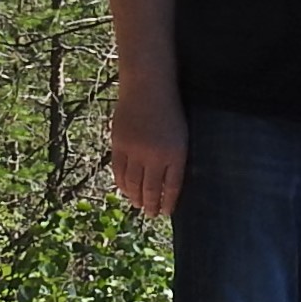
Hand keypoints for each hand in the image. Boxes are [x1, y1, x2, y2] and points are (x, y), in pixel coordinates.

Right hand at [111, 83, 188, 217]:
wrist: (148, 86)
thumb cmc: (170, 109)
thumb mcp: (181, 134)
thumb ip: (175, 157)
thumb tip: (168, 182)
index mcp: (176, 153)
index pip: (172, 186)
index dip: (168, 202)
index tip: (166, 212)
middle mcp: (155, 155)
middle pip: (152, 188)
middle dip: (152, 205)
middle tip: (151, 214)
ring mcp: (135, 150)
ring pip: (133, 183)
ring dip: (136, 197)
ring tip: (139, 205)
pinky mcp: (119, 144)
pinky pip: (119, 171)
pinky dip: (121, 184)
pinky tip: (125, 190)